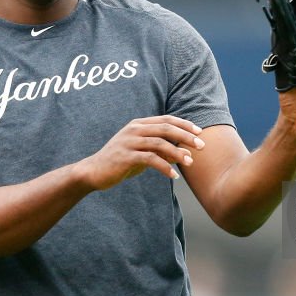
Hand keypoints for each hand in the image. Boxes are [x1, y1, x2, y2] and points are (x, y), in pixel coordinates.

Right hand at [75, 115, 205, 189]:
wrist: (93, 172)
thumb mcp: (142, 154)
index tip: (200, 132)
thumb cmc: (119, 162)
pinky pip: (150, 159)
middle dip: (186, 136)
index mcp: (138, 124)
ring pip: (159, 143)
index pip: (166, 119)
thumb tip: (185, 153)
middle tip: (201, 146)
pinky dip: (164, 167)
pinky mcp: (126, 156)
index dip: (184, 124)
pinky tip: (173, 176)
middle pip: (166, 128)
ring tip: (190, 163)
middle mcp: (134, 129)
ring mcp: (129, 142)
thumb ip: (161, 150)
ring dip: (178, 153)